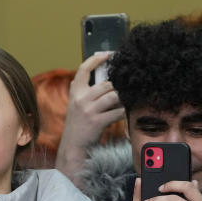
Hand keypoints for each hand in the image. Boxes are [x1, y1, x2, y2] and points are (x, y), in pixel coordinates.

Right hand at [55, 53, 124, 183]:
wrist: (73, 145)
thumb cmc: (78, 124)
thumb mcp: (75, 104)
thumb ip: (85, 91)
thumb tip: (101, 76)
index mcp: (75, 92)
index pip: (84, 69)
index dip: (96, 59)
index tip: (108, 55)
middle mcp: (81, 99)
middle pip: (106, 84)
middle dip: (118, 86)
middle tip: (126, 86)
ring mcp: (89, 110)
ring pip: (113, 96)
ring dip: (123, 97)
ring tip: (128, 98)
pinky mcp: (97, 122)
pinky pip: (117, 112)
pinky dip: (125, 111)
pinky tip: (127, 111)